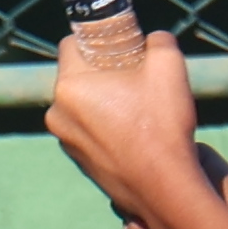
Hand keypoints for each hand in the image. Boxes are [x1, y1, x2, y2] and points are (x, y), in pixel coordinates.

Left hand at [46, 15, 203, 218]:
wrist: (165, 189)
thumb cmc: (162, 126)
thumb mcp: (170, 68)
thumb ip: (159, 42)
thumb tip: (154, 40)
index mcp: (70, 86)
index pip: (72, 44)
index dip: (98, 40)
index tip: (123, 48)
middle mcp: (57, 113)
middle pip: (79, 78)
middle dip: (106, 74)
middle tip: (139, 81)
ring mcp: (66, 141)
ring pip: (85, 106)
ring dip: (107, 103)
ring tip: (141, 113)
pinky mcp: (80, 163)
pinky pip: (90, 133)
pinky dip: (108, 129)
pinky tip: (137, 137)